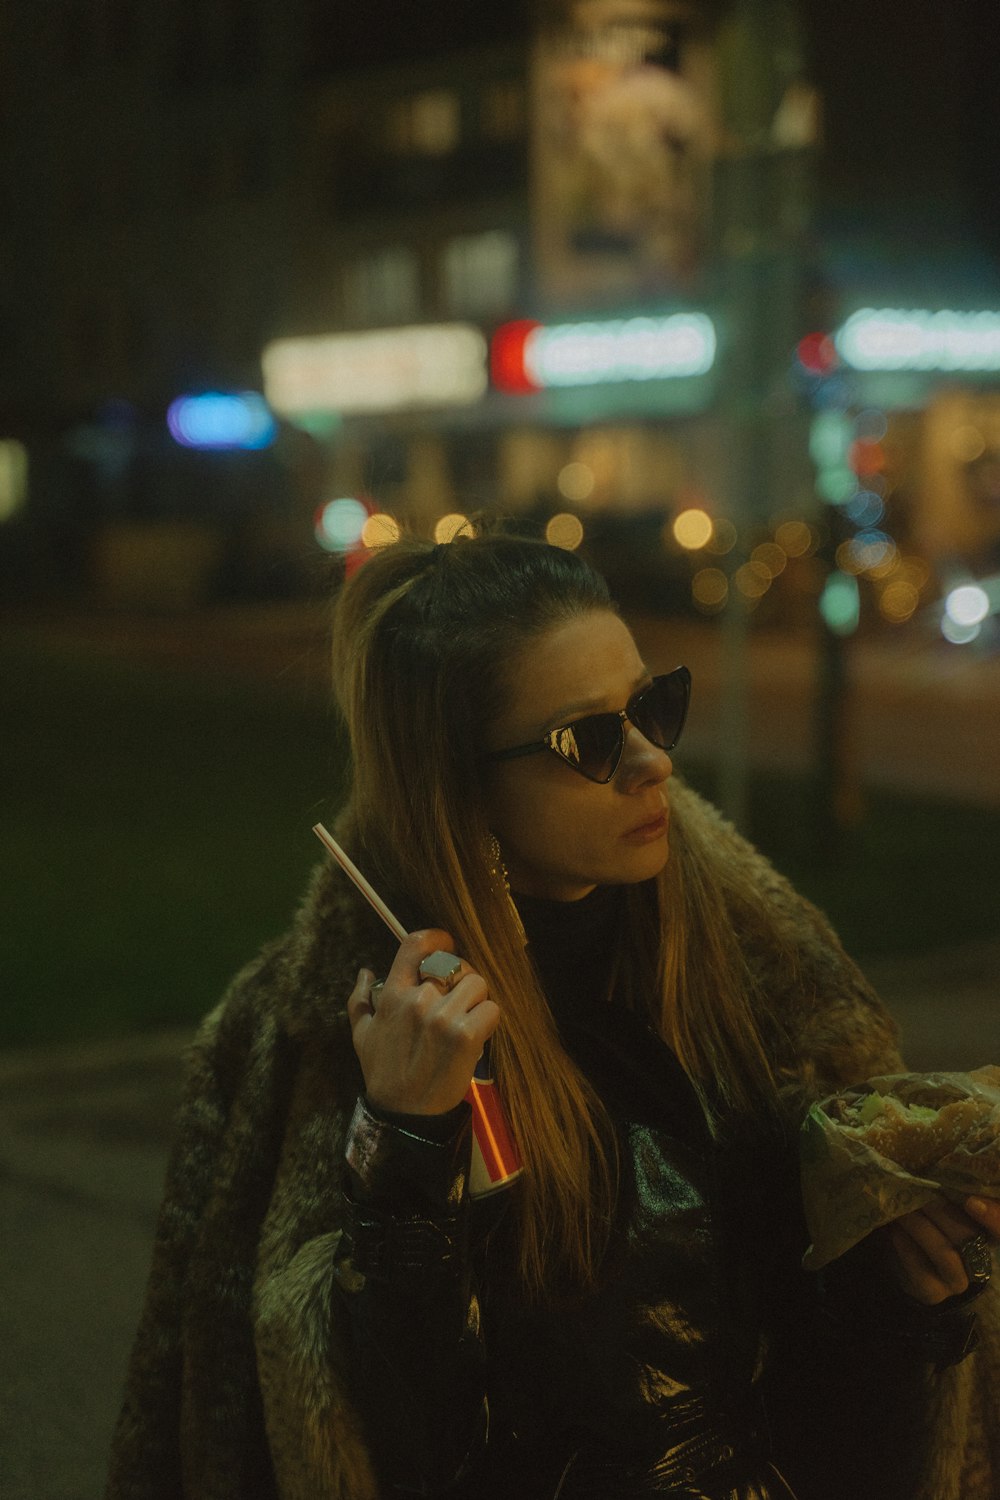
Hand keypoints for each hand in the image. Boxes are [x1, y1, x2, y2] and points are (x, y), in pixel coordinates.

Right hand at [347, 928, 499, 1115]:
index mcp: (393, 995)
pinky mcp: (466, 1035)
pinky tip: (476, 1035)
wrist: (404, 1115)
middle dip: (460, 980)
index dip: (437, 938)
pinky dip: (489, 1020)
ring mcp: (443, 1017)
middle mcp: (418, 1000)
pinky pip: (491, 1009)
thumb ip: (360, 1001)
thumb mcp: (361, 1036)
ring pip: (477, 984)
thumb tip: (365, 972)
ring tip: (467, 1019)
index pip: (416, 945)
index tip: (446, 944)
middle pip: (454, 966)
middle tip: (458, 1000)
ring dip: (477, 1000)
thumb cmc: (383, 1073)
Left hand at [881, 1193, 998, 1304]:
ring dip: (920, 1225)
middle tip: (918, 1189)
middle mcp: (980, 1262)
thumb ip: (952, 1194)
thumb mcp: (943, 1208)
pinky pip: (919, 1267)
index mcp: (987, 1236)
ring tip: (902, 1206)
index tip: (971, 1201)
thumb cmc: (929, 1223)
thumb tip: (947, 1166)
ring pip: (944, 1252)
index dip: (994, 1217)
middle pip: (968, 1236)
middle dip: (941, 1210)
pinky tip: (894, 1229)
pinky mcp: (933, 1293)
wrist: (904, 1260)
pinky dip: (904, 1243)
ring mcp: (957, 1281)